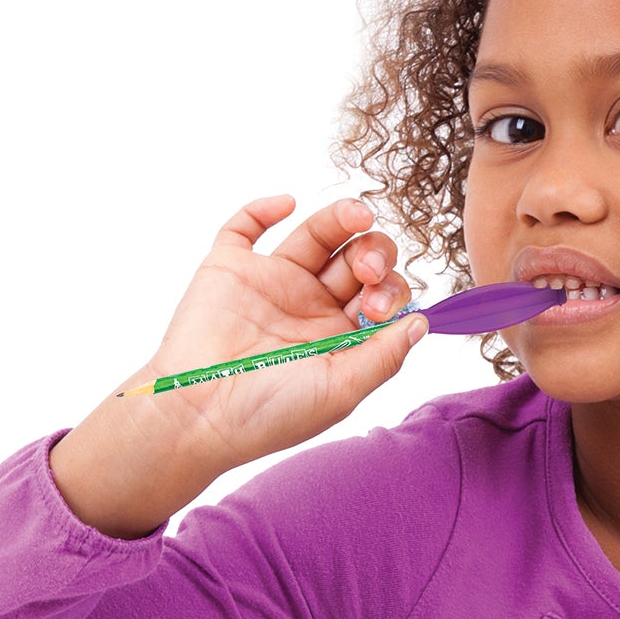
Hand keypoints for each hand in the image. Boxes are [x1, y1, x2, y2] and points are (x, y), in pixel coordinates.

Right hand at [50, 194, 420, 536]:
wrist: (198, 414)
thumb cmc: (268, 414)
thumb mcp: (341, 391)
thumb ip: (384, 355)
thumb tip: (421, 322)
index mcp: (341, 336)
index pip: (383, 294)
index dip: (391, 290)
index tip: (376, 307)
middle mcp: (311, 305)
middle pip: (358, 258)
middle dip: (374, 253)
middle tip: (366, 268)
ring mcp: (272, 283)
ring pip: (317, 234)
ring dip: (342, 219)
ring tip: (357, 215)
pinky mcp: (230, 268)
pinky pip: (246, 226)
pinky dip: (263, 207)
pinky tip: (286, 204)